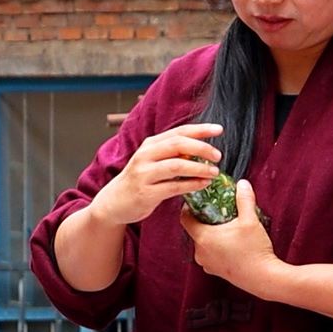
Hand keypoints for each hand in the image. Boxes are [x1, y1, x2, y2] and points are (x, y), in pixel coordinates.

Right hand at [89, 122, 225, 226]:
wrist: (113, 202)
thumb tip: (201, 150)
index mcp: (150, 145)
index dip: (200, 129)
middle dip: (201, 148)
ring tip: (214, 172)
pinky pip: (174, 187)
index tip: (219, 130)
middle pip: (178, 145)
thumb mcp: (152, 162)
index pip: (178, 132)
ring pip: (177, 166)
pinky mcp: (146, 193)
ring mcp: (144, 174)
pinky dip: (192, 185)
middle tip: (218, 155)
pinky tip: (203, 184)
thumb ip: (172, 154)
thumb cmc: (139, 180)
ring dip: (199, 168)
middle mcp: (145, 156)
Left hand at [181, 180, 279, 292]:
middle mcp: (200, 252)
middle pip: (194, 230)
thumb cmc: (254, 250)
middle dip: (204, 220)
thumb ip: (244, 200)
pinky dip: (216, 246)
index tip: (198, 201)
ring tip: (226, 227)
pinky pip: (209, 254)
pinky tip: (230, 242)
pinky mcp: (214, 271)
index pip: (184, 219)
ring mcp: (206, 263)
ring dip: (211, 234)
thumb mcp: (250, 220)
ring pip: (202, 243)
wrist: (263, 277)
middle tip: (217, 211)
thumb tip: (242, 184)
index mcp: (203, 237)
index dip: (189, 207)